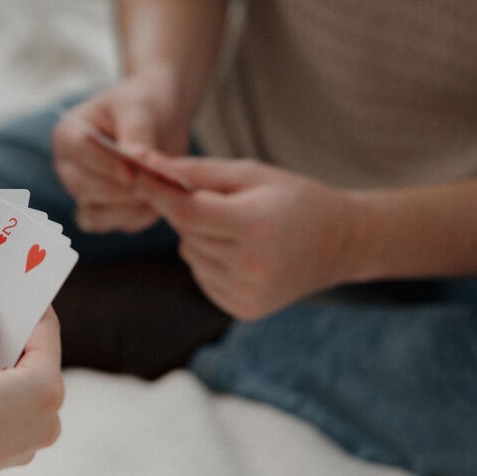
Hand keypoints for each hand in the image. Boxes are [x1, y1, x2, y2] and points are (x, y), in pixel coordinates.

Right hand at [0, 302, 63, 475]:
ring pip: (21, 388)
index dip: (30, 308)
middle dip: (12, 337)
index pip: (46, 334)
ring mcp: (30, 440)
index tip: (18, 291)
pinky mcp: (9, 454)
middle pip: (36, 362)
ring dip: (1, 365)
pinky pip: (9, 411)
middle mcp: (48, 418)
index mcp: (45, 389)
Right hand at [52, 71, 190, 233]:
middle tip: (154, 186)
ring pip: (95, 215)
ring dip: (129, 209)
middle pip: (82, 188)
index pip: (78, 152)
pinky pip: (117, 224)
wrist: (162, 119)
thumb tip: (137, 160)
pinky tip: (160, 200)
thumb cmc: (145, 104)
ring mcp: (86, 191)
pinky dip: (139, 218)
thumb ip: (137, 134)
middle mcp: (69, 167)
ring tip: (159, 193)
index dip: (105, 165)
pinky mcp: (106, 209)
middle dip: (119, 191)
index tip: (134, 174)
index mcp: (68, 134)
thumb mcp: (141, 109)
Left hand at [134, 156, 361, 319]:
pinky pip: (202, 275)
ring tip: (238, 227)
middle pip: (187, 232)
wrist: (341, 243)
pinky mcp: (244, 308)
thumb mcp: (251, 174)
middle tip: (217, 200)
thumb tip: (146, 167)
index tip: (135, 176)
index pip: (186, 211)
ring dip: (200, 237)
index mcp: (255, 226)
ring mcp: (248, 293)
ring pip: (191, 254)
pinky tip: (241, 251)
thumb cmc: (294, 198)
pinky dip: (210, 259)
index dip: (157, 193)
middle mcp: (251, 266)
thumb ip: (198, 172)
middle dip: (187, 211)